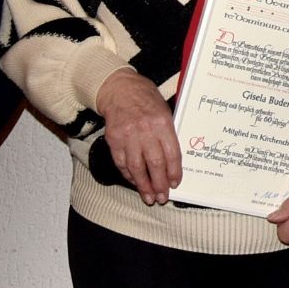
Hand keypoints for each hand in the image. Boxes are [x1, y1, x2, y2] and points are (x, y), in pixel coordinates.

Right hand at [96, 69, 180, 204]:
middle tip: (163, 198)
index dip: (174, 172)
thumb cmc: (146, 99)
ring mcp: (128, 136)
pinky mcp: (114, 140)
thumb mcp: (165, 111)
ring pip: (136, 167)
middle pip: (154, 163)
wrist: (120, 89)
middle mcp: (145, 130)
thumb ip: (169, 134)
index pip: (171, 153)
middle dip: (159, 184)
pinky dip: (128, 175)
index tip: (175, 184)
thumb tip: (174, 161)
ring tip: (149, 197)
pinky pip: (121, 163)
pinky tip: (135, 183)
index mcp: (162, 123)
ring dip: (143, 185)